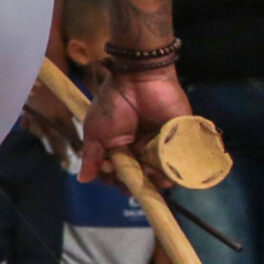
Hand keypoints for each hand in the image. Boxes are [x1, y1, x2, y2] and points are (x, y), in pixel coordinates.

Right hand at [80, 66, 191, 184]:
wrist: (139, 80)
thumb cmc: (113, 104)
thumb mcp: (95, 132)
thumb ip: (92, 156)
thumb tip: (83, 179)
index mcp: (121, 147)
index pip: (119, 172)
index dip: (115, 178)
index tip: (110, 171)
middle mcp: (141, 149)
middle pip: (141, 176)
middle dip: (136, 182)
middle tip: (131, 178)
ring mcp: (162, 146)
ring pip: (160, 173)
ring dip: (155, 181)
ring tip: (151, 176)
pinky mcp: (180, 141)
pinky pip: (179, 162)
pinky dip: (174, 172)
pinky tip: (166, 175)